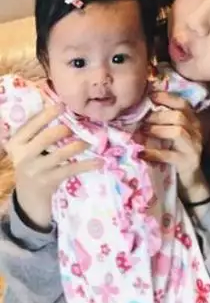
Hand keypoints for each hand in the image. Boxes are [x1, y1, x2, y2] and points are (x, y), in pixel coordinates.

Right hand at [6, 104, 101, 229]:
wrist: (27, 197)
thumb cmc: (33, 163)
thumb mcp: (29, 148)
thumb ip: (39, 133)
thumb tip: (65, 109)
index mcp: (16, 143)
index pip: (30, 125)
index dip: (46, 115)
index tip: (62, 105)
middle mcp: (23, 156)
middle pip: (45, 138)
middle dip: (63, 130)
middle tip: (77, 126)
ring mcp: (35, 170)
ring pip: (60, 154)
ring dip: (77, 146)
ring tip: (90, 141)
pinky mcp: (48, 181)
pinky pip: (70, 169)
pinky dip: (87, 165)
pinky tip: (100, 161)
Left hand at [141, 92, 204, 192]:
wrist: (191, 180)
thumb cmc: (178, 153)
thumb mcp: (175, 135)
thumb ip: (166, 122)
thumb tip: (143, 109)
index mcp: (193, 121)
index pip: (183, 104)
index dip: (167, 97)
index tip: (151, 95)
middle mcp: (196, 131)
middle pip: (179, 116)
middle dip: (159, 116)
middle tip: (143, 119)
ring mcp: (194, 147)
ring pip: (178, 131)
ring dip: (157, 130)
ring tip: (143, 132)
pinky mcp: (188, 162)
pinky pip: (170, 155)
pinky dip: (154, 153)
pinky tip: (142, 154)